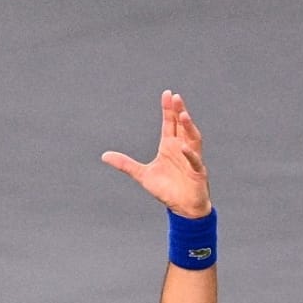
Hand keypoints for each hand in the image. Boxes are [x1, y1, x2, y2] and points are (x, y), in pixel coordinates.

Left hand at [102, 90, 211, 217]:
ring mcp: (191, 159)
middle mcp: (182, 149)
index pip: (170, 123)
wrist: (183, 208)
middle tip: (175, 97)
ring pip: (192, 138)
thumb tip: (104, 155)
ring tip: (183, 114)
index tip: (167, 93)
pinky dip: (190, 154)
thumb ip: (125, 164)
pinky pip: (195, 160)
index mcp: (169, 146)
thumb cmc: (166, 190)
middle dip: (178, 111)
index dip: (168, 109)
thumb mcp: (142, 175)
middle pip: (181, 126)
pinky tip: (184, 147)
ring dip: (188, 127)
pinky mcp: (198, 172)